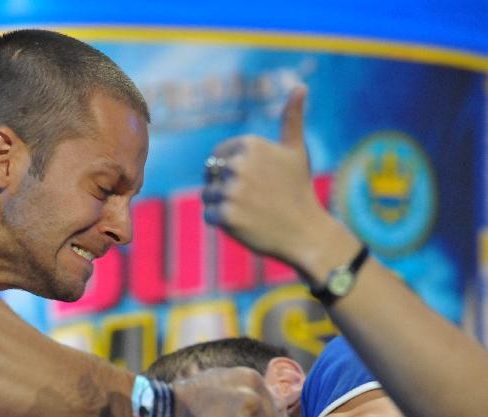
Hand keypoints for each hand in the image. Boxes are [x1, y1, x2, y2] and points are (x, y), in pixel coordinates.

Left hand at [202, 86, 331, 265]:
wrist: (306, 232)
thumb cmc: (298, 189)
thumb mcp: (296, 150)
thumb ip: (292, 118)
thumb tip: (300, 86)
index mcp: (250, 144)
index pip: (217, 155)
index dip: (230, 171)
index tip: (254, 181)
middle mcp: (238, 164)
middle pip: (210, 175)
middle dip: (226, 188)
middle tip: (254, 199)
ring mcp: (232, 190)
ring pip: (208, 196)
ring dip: (223, 205)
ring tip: (250, 210)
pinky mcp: (226, 215)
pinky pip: (209, 215)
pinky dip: (222, 222)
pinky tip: (246, 223)